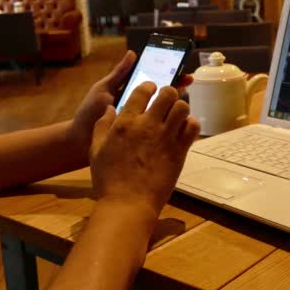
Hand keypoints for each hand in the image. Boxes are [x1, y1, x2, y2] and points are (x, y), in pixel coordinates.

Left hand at [68, 50, 192, 157]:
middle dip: (177, 88)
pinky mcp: (143, 138)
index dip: (169, 74)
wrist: (79, 141)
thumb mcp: (104, 89)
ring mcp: (143, 123)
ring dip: (176, 106)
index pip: (155, 82)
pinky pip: (159, 131)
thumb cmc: (90, 112)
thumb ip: (119, 74)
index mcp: (132, 94)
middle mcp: (141, 108)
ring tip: (183, 99)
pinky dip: (171, 126)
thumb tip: (133, 53)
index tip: (181, 68)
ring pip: (164, 113)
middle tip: (187, 82)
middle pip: (164, 96)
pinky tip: (179, 122)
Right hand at [89, 82, 199, 216]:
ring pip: (183, 107)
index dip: (149, 86)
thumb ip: (102, 126)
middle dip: (169, 94)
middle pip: (168, 93)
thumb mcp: (96, 150)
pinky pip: (193, 127)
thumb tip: (109, 108)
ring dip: (181, 108)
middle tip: (167, 103)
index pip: (143, 90)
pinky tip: (183, 131)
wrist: (128, 203)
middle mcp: (148, 125)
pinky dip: (191, 125)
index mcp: (126, 122)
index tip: (152, 90)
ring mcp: (166, 137)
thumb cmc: (108, 179)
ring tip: (176, 117)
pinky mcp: (179, 151)